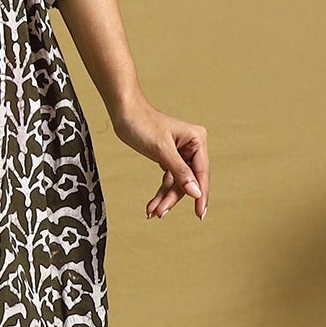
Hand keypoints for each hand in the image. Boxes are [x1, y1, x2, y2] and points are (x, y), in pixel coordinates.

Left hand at [111, 100, 208, 220]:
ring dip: (165, 198)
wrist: (123, 112)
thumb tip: (196, 192)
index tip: (199, 214)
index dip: (201, 195)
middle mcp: (192, 147)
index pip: (201, 173)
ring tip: (152, 212)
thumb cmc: (142, 124)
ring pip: (177, 183)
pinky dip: (161, 192)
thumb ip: (180, 172)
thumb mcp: (162, 150)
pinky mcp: (168, 157)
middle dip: (173, 198)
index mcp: (197, 140)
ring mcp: (181, 153)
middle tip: (160, 213)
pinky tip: (152, 205)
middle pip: (188, 181)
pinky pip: (169, 179)